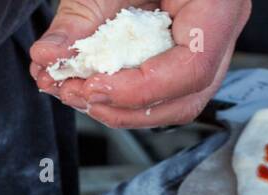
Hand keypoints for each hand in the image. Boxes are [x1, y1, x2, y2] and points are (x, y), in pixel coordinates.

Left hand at [29, 0, 250, 128]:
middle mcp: (220, 31)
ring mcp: (208, 48)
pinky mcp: (184, 57)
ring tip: (75, 92)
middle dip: (124, 108)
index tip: (94, 87)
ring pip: (174, 104)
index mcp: (218, 3)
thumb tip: (47, 57)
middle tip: (76, 93)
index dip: (141, 90)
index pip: (193, 67)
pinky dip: (122, 98)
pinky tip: (89, 87)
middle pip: (185, 98)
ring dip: (120, 110)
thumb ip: (78, 19)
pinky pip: (163, 92)